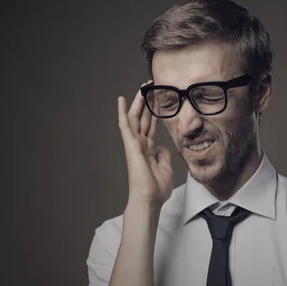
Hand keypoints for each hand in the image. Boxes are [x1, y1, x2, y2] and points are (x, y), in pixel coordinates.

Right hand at [117, 82, 172, 206]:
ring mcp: (134, 144)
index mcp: (148, 149)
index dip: (155, 112)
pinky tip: (121, 99)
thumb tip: (161, 146)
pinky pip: (125, 125)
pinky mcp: (130, 145)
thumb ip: (163, 155)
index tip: (160, 100)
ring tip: (143, 87)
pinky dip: (122, 112)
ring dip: (138, 102)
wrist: (149, 199)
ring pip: (135, 117)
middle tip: (152, 87)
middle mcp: (140, 144)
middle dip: (148, 102)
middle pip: (144, 118)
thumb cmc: (156, 189)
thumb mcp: (165, 169)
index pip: (151, 126)